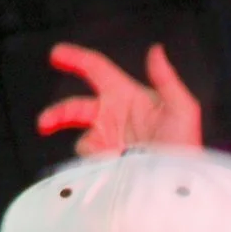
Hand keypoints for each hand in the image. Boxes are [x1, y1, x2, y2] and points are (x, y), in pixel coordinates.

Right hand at [36, 44, 203, 155]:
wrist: (178, 180)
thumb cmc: (185, 142)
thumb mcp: (182, 108)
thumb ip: (166, 78)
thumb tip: (155, 50)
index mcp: (126, 95)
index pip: (96, 71)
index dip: (76, 59)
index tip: (56, 54)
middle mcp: (111, 115)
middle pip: (74, 107)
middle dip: (56, 113)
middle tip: (45, 124)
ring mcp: (106, 139)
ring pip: (80, 138)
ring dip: (86, 147)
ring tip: (105, 156)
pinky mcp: (103, 161)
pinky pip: (87, 159)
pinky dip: (95, 161)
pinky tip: (114, 165)